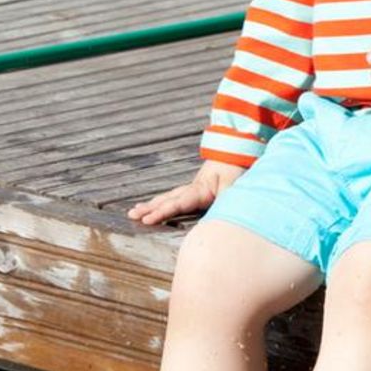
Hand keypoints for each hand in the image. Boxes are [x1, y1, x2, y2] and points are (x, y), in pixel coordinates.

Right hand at [128, 160, 244, 225]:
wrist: (239, 150)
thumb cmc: (236, 168)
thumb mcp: (233, 185)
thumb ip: (224, 201)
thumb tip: (217, 217)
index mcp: (199, 189)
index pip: (177, 203)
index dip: (162, 212)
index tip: (146, 219)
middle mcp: (192, 188)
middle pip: (167, 199)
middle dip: (149, 208)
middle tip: (131, 215)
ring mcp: (194, 187)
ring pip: (169, 197)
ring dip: (153, 204)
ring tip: (135, 210)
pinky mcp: (198, 189)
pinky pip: (176, 197)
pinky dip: (164, 201)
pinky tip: (158, 204)